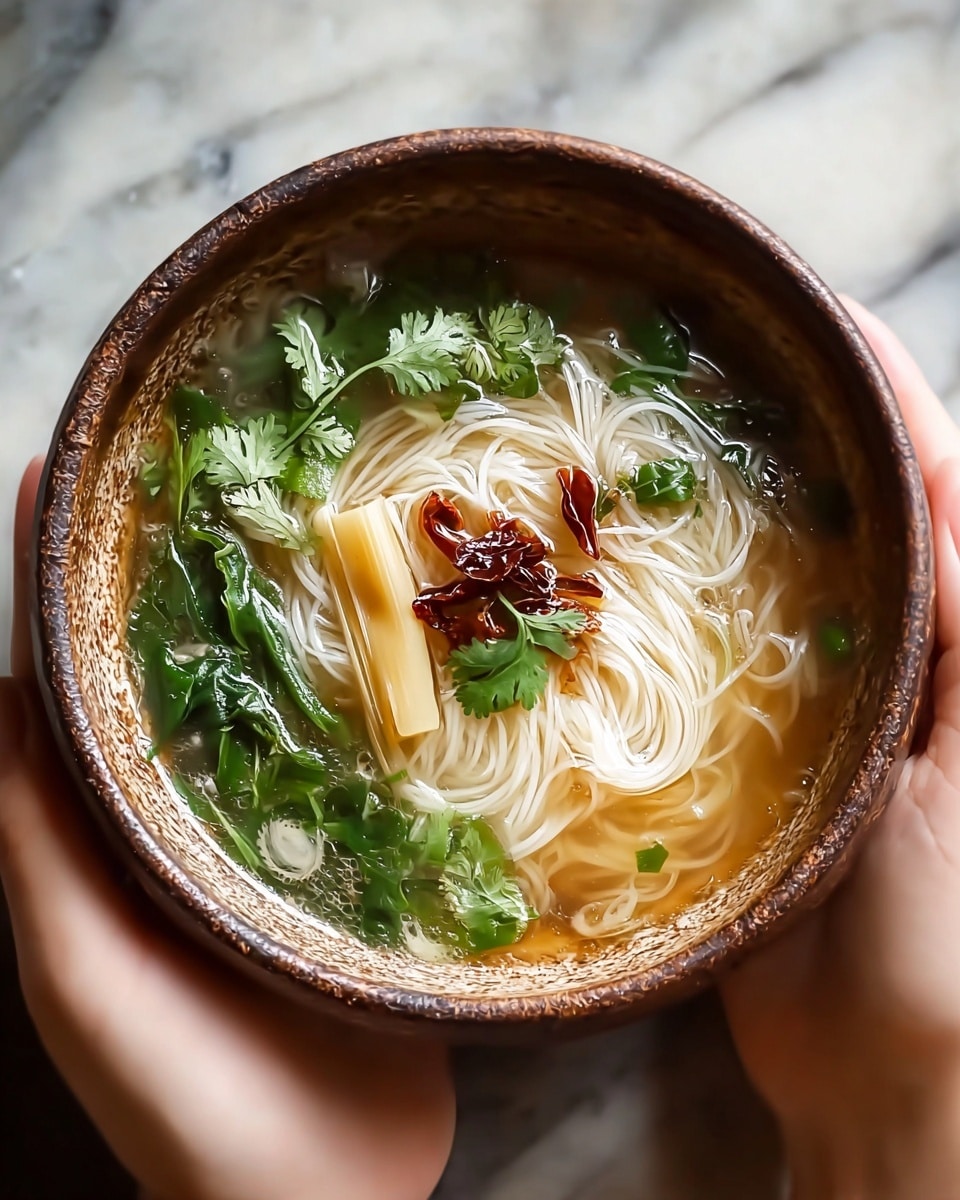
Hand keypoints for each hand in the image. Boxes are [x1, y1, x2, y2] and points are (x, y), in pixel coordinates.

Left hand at [0, 460, 454, 1199]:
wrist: (316, 1197)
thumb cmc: (181, 1100)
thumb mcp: (82, 972)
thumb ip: (39, 842)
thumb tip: (0, 693)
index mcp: (114, 829)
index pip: (77, 677)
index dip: (61, 573)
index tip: (70, 467)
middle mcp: (194, 813)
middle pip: (182, 671)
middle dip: (187, 574)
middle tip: (227, 474)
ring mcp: (288, 831)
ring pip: (282, 702)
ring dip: (296, 622)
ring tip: (331, 533)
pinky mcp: (370, 859)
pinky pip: (367, 759)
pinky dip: (379, 698)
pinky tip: (418, 649)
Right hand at [722, 300, 959, 1198]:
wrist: (887, 1075)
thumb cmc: (955, 941)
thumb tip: (941, 479)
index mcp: (957, 638)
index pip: (929, 484)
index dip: (878, 392)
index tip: (812, 313)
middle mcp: (891, 649)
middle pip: (842, 509)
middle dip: (788, 427)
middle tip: (696, 356)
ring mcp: (815, 697)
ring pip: (766, 574)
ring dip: (716, 509)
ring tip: (633, 441)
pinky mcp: (750, 750)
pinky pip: (704, 657)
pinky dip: (665, 609)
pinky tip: (605, 578)